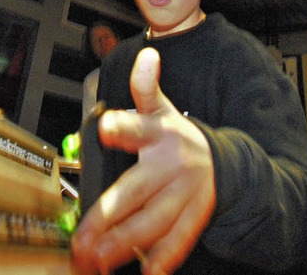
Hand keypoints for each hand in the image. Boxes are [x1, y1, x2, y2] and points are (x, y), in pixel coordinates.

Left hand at [71, 48, 215, 274]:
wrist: (224, 162)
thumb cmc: (178, 135)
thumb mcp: (162, 108)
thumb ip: (146, 87)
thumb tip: (146, 54)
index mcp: (160, 132)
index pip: (139, 125)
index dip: (123, 125)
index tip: (106, 126)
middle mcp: (172, 163)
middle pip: (138, 190)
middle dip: (109, 215)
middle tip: (82, 238)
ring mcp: (186, 193)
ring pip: (154, 220)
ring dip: (125, 243)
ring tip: (98, 259)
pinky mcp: (195, 215)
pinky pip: (179, 238)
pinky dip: (162, 258)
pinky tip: (145, 272)